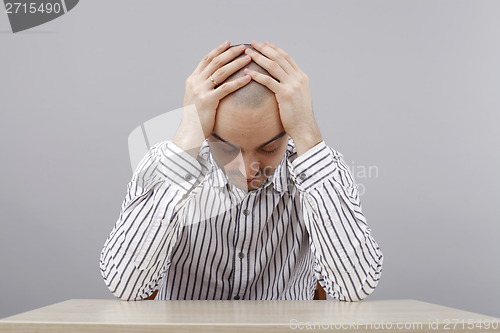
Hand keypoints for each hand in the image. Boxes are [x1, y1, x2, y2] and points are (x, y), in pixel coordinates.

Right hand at [174, 41, 251, 154]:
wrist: (189, 132)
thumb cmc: (195, 119)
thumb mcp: (195, 99)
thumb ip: (202, 88)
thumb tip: (213, 82)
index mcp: (192, 80)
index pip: (206, 59)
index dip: (218, 50)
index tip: (229, 43)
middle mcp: (195, 82)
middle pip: (215, 62)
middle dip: (230, 53)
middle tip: (243, 47)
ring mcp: (201, 91)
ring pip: (222, 72)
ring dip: (236, 63)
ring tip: (248, 58)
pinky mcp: (208, 101)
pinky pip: (226, 88)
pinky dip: (238, 81)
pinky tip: (248, 77)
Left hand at [244, 40, 321, 155]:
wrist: (304, 128)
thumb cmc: (299, 116)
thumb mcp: (298, 97)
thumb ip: (292, 86)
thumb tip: (282, 82)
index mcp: (301, 77)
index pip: (287, 57)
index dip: (275, 49)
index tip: (265, 43)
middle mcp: (298, 78)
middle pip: (279, 58)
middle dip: (265, 49)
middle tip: (253, 43)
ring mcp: (292, 85)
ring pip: (273, 66)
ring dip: (259, 57)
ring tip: (248, 53)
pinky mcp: (285, 95)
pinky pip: (268, 81)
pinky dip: (257, 75)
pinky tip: (247, 72)